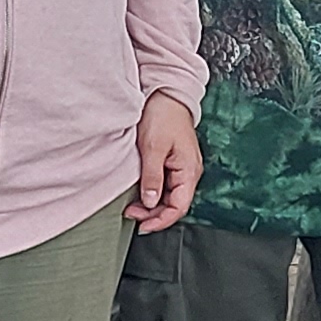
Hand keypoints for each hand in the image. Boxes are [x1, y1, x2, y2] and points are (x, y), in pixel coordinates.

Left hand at [129, 93, 200, 232]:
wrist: (166, 94)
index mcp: (189, 171)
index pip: (179, 207)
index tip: (143, 225)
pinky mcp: (174, 163)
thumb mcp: (153, 148)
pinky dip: (153, 193)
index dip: (161, 221)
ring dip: (152, 205)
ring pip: (169, 197)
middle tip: (131, 215)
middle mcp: (189, 172)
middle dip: (154, 214)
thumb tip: (152, 202)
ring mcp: (182, 168)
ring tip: (133, 207)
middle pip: (174, 205)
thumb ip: (153, 177)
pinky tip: (141, 194)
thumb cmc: (163, 115)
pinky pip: (166, 185)